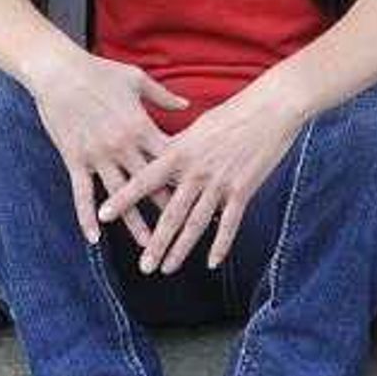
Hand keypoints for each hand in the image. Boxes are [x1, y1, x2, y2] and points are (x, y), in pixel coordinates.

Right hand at [21, 44, 185, 244]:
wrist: (59, 71)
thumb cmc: (99, 71)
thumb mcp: (136, 79)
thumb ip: (163, 96)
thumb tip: (187, 105)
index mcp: (140, 125)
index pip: (169, 158)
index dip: (187, 177)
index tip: (205, 195)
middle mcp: (122, 145)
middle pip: (150, 184)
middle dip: (168, 209)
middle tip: (186, 233)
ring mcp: (98, 155)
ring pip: (120, 196)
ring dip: (133, 223)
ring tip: (147, 247)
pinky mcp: (75, 160)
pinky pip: (82, 194)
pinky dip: (87, 217)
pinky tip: (93, 238)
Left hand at [95, 77, 311, 275]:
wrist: (273, 106)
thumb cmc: (235, 111)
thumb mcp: (199, 125)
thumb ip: (180, 147)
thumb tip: (162, 159)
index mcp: (181, 150)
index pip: (145, 179)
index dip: (123, 198)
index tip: (103, 215)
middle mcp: (196, 170)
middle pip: (171, 213)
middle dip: (155, 243)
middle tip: (142, 266)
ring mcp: (220, 181)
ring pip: (196, 223)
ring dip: (181, 249)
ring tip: (167, 269)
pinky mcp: (244, 189)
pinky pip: (229, 223)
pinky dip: (221, 245)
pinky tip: (211, 263)